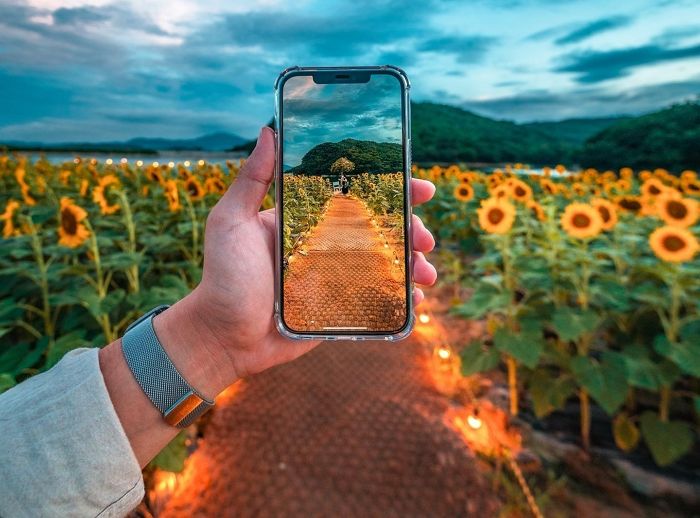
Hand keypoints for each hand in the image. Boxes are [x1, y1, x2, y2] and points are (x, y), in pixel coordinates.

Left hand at [154, 127, 436, 398]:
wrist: (220, 336)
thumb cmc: (223, 276)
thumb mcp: (231, 221)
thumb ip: (252, 179)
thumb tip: (268, 130)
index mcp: (306, 219)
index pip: (355, 196)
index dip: (391, 189)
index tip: (420, 187)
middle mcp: (325, 245)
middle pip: (380, 230)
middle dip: (411, 230)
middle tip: (426, 238)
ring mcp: (335, 278)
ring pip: (386, 265)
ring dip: (413, 266)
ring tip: (426, 274)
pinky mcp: (339, 309)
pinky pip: (377, 300)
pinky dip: (401, 300)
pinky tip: (417, 302)